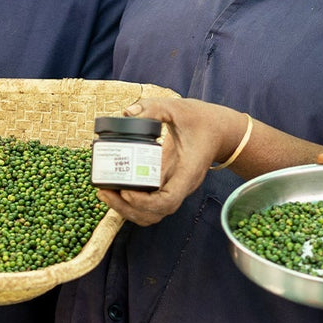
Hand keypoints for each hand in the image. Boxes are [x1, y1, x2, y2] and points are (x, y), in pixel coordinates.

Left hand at [97, 97, 246, 225]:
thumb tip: (127, 113)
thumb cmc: (201, 120)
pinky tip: (115, 191)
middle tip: (104, 193)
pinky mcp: (169, 185)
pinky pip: (150, 204)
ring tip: (105, 194)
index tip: (125, 191)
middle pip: (155, 214)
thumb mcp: (177, 108)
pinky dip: (132, 204)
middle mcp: (183, 186)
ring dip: (127, 210)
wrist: (218, 129)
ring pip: (152, 214)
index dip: (144, 202)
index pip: (167, 200)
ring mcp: (176, 188)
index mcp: (188, 171)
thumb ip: (153, 108)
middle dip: (127, 209)